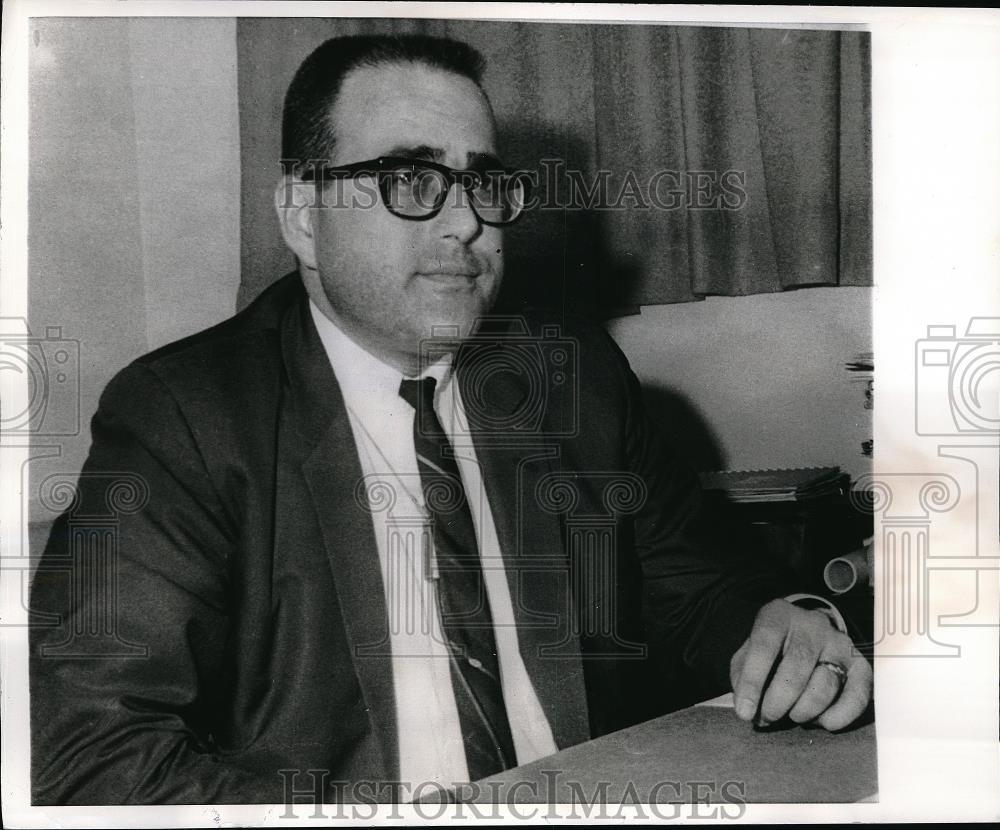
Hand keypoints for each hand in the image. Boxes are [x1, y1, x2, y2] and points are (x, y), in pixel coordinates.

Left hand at [729, 599, 871, 730]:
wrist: (809, 631)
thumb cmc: (773, 648)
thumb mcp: (749, 652)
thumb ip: (743, 678)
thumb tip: (749, 711)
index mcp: (778, 616)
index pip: (764, 646)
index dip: (752, 682)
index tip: (744, 712)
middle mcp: (812, 625)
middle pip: (796, 668)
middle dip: (778, 702)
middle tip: (768, 717)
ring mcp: (840, 644)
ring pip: (824, 685)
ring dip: (804, 711)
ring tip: (793, 714)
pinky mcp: (861, 665)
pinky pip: (857, 697)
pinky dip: (838, 716)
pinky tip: (821, 721)